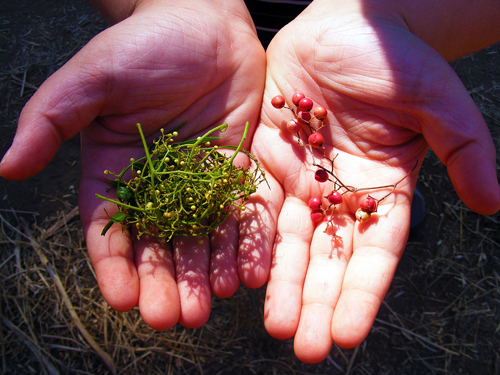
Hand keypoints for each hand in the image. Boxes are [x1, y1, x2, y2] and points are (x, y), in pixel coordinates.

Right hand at [0, 0, 266, 329]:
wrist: (203, 24)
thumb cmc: (142, 47)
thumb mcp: (91, 79)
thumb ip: (50, 121)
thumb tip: (8, 167)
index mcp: (115, 172)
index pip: (110, 231)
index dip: (115, 266)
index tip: (122, 300)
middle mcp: (158, 186)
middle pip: (159, 244)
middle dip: (165, 282)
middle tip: (174, 317)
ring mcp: (199, 182)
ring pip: (201, 237)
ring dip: (206, 272)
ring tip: (212, 302)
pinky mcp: (235, 171)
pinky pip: (239, 212)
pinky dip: (242, 242)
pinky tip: (247, 271)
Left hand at [253, 0, 499, 362]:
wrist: (346, 25)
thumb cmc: (396, 59)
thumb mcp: (439, 101)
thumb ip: (465, 150)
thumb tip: (493, 202)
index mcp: (382, 188)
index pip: (373, 253)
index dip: (361, 293)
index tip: (346, 335)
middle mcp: (338, 192)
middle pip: (326, 257)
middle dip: (315, 302)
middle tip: (303, 347)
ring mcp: (300, 178)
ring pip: (286, 240)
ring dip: (279, 283)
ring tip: (273, 324)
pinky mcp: (267, 158)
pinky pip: (254, 203)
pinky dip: (248, 237)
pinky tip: (241, 272)